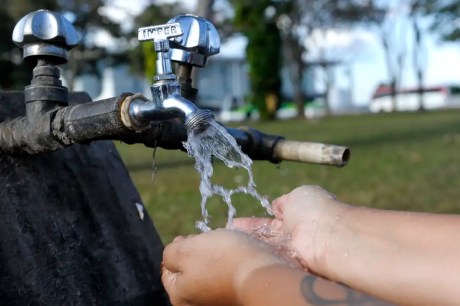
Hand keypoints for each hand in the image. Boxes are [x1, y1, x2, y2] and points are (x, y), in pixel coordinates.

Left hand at [161, 229, 288, 305]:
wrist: (264, 274)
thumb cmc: (222, 259)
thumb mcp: (186, 249)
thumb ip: (170, 252)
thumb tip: (173, 254)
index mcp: (180, 296)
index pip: (168, 269)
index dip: (179, 247)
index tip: (192, 237)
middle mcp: (197, 304)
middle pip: (190, 270)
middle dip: (198, 251)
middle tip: (211, 241)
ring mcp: (218, 301)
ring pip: (210, 271)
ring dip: (216, 256)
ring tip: (228, 246)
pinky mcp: (236, 296)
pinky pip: (228, 276)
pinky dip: (230, 265)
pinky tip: (238, 256)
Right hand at [234, 185, 347, 272]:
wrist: (325, 235)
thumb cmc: (315, 210)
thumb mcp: (298, 195)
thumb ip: (284, 201)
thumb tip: (276, 206)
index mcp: (297, 216)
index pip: (271, 221)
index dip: (254, 222)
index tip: (236, 222)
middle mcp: (293, 235)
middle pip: (265, 236)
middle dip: (247, 233)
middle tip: (228, 231)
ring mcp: (289, 250)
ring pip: (264, 246)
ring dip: (247, 243)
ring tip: (227, 240)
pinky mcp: (286, 263)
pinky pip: (266, 257)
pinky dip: (253, 253)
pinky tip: (236, 250)